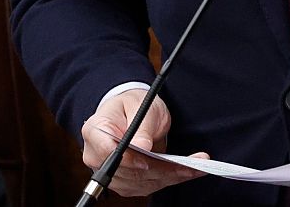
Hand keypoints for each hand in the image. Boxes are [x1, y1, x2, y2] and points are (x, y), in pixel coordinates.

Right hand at [80, 89, 206, 196]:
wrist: (131, 112)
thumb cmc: (133, 104)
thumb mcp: (140, 105)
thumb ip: (141, 126)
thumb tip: (141, 146)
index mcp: (95, 131)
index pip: (108, 152)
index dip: (128, 160)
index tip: (148, 161)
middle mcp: (97, 156)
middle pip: (127, 172)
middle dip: (160, 170)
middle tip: (188, 165)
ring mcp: (111, 172)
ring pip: (140, 183)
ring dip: (169, 177)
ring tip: (194, 167)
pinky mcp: (125, 181)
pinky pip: (147, 185)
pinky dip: (169, 179)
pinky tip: (187, 171)